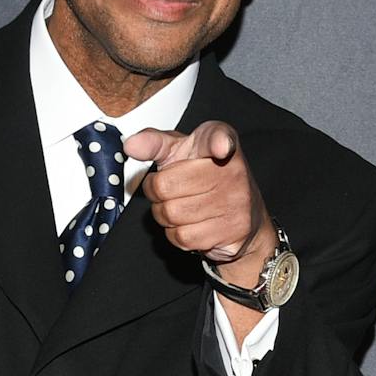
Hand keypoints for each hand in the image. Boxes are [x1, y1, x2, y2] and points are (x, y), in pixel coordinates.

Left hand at [126, 120, 273, 280]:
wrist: (244, 213)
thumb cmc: (204, 175)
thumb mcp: (179, 151)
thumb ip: (154, 143)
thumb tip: (131, 146)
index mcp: (218, 142)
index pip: (218, 138)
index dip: (218, 142)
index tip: (220, 147)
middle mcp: (232, 171)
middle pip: (164, 186)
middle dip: (156, 192)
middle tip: (168, 190)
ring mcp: (235, 202)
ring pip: (171, 214)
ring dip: (164, 214)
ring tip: (180, 206)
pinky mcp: (232, 230)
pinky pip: (183, 236)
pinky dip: (177, 234)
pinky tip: (191, 223)